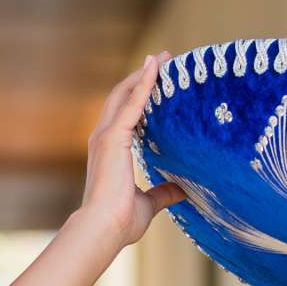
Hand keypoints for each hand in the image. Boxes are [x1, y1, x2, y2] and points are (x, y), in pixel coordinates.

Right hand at [74, 54, 184, 248]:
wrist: (104, 228)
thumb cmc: (121, 221)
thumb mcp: (149, 203)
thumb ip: (163, 192)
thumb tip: (182, 190)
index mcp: (110, 151)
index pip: (125, 114)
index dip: (140, 95)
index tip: (159, 81)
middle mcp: (103, 137)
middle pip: (123, 95)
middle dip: (142, 76)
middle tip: (163, 59)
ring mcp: (105, 135)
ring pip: (125, 93)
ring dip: (145, 73)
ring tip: (164, 57)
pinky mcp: (113, 137)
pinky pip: (132, 102)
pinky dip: (144, 82)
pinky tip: (156, 66)